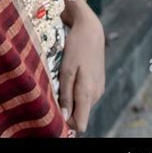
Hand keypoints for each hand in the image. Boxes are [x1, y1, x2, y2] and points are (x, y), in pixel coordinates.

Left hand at [58, 4, 105, 132]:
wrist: (90, 28)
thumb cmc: (76, 47)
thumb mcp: (66, 70)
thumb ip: (66, 94)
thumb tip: (65, 117)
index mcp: (88, 93)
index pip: (80, 124)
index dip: (67, 122)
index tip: (55, 112)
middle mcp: (96, 94)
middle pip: (79, 114)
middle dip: (66, 108)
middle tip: (54, 90)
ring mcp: (98, 88)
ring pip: (81, 104)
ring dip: (70, 97)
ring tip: (61, 79)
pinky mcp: (98, 81)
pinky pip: (84, 94)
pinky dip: (75, 89)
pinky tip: (70, 75)